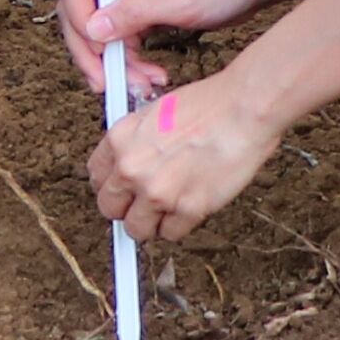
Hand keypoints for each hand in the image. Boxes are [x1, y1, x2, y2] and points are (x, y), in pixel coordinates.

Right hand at [49, 0, 280, 98]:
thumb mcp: (180, 2)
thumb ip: (133, 14)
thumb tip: (93, 29)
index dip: (78, 18)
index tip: (97, 48)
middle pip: (80, 12)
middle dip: (91, 51)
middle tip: (105, 82)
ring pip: (98, 31)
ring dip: (113, 62)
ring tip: (139, 85)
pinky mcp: (140, 9)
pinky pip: (120, 38)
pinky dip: (129, 61)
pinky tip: (149, 76)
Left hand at [87, 72, 280, 241]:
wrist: (243, 110)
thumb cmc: (209, 105)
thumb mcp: (155, 111)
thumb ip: (136, 141)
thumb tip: (129, 164)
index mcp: (120, 139)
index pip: (96, 178)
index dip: (111, 186)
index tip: (122, 191)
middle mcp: (132, 168)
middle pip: (109, 209)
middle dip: (126, 208)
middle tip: (143, 204)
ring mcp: (158, 192)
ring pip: (137, 229)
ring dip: (151, 223)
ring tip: (168, 208)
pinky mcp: (188, 209)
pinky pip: (171, 234)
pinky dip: (180, 225)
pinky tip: (190, 206)